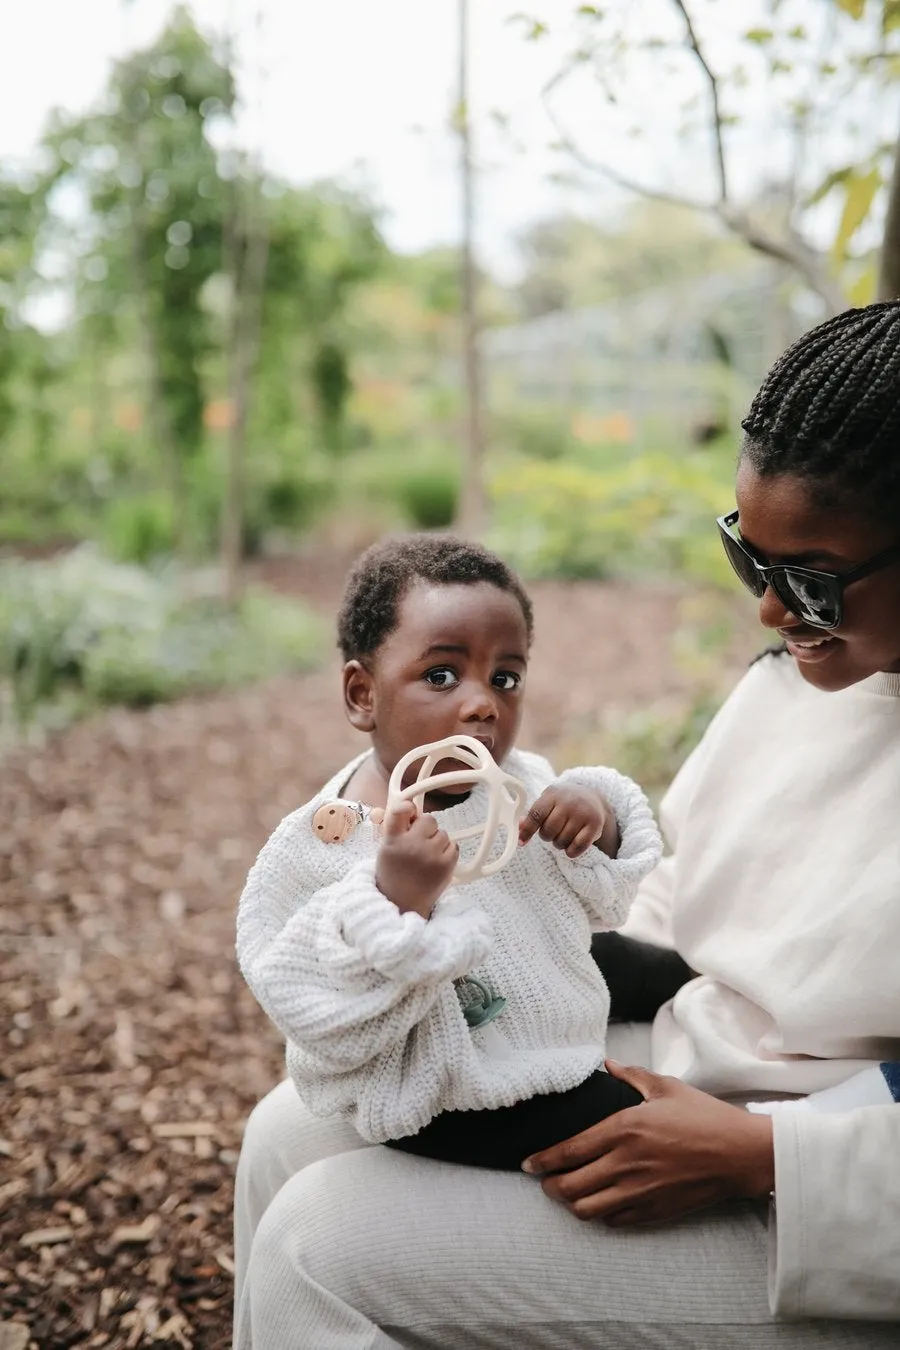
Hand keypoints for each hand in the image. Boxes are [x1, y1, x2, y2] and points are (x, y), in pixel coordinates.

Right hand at [375, 801, 457, 919]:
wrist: (403, 904)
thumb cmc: (394, 875)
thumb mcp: (387, 850)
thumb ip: (397, 829)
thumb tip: (412, 809)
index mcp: (393, 841)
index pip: (399, 812)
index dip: (407, 806)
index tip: (410, 809)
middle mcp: (412, 845)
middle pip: (428, 820)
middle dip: (426, 828)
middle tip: (420, 841)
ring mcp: (431, 855)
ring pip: (443, 833)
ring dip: (437, 841)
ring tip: (427, 857)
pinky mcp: (446, 865)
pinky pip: (453, 846)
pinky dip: (447, 852)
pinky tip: (436, 862)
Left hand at [518, 785, 618, 858]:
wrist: (592, 797)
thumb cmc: (563, 803)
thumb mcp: (547, 802)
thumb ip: (533, 815)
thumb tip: (519, 829)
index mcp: (552, 794)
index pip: (536, 814)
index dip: (527, 830)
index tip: (522, 842)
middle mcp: (569, 802)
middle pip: (548, 831)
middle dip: (547, 836)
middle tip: (553, 831)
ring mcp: (583, 812)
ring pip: (562, 841)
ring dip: (559, 844)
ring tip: (564, 834)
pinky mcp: (595, 824)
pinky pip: (577, 847)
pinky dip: (571, 852)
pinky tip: (571, 847)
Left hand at [523, 1060, 774, 1225]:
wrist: (740, 1154)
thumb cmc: (705, 1117)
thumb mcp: (666, 1087)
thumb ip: (631, 1076)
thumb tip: (606, 1065)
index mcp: (624, 1129)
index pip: (569, 1151)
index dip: (542, 1161)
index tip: (528, 1164)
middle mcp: (626, 1164)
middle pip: (570, 1187)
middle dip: (550, 1186)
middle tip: (545, 1180)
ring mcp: (640, 1192)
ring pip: (588, 1210)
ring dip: (572, 1204)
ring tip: (568, 1194)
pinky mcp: (654, 1212)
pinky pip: (615, 1222)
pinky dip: (600, 1215)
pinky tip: (600, 1204)